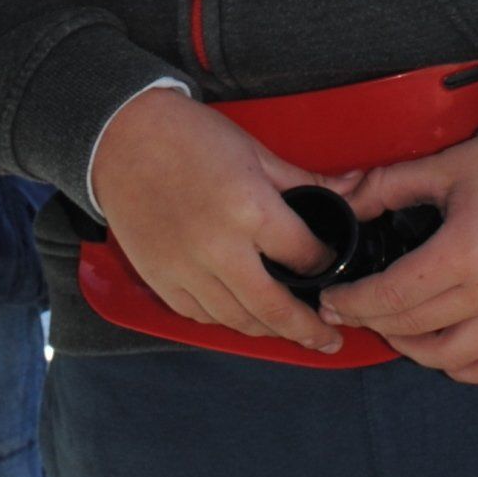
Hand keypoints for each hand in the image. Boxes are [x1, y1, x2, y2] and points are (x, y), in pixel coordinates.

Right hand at [89, 89, 346, 354]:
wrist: (122, 136)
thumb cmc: (190, 137)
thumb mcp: (256, 152)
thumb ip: (307, 181)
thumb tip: (355, 191)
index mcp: (250, 210)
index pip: (305, 257)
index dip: (325, 265)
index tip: (331, 267)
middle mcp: (219, 248)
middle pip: (274, 309)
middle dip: (308, 330)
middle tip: (329, 339)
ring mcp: (186, 269)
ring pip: (237, 320)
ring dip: (268, 331)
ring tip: (289, 331)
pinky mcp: (160, 279)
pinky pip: (200, 316)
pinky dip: (225, 320)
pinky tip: (242, 315)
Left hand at [319, 134, 477, 382]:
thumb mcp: (445, 166)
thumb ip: (388, 186)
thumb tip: (344, 201)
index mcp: (463, 253)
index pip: (393, 296)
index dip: (354, 302)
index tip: (333, 299)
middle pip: (414, 328)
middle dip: (371, 322)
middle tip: (350, 310)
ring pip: (451, 359)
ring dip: (412, 350)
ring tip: (392, 328)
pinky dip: (461, 367)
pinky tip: (441, 349)